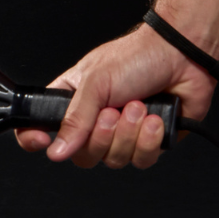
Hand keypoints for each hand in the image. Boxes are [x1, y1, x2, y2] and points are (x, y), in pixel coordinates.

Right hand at [14, 23, 216, 168]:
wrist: (181, 56)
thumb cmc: (137, 57)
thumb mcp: (97, 82)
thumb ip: (75, 118)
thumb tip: (56, 151)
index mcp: (73, 99)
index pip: (43, 127)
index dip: (37, 140)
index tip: (44, 141)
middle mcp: (95, 120)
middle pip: (83, 155)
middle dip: (102, 136)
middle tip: (113, 111)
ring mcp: (122, 133)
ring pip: (113, 160)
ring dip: (129, 133)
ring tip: (139, 106)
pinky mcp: (148, 142)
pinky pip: (141, 161)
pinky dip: (149, 140)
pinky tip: (154, 118)